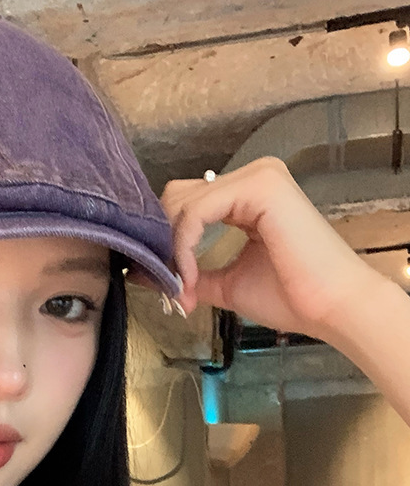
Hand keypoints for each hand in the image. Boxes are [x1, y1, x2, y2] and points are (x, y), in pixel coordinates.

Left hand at [156, 157, 382, 340]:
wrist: (332, 309)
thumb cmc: (291, 296)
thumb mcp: (227, 282)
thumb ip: (193, 273)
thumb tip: (153, 276)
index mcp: (247, 194)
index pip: (185, 202)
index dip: (165, 242)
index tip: (163, 284)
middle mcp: (253, 177)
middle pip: (177, 197)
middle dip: (163, 243)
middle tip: (166, 284)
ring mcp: (258, 177)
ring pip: (182, 203)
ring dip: (172, 250)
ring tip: (181, 286)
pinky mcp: (260, 186)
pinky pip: (196, 212)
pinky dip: (184, 248)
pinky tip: (189, 277)